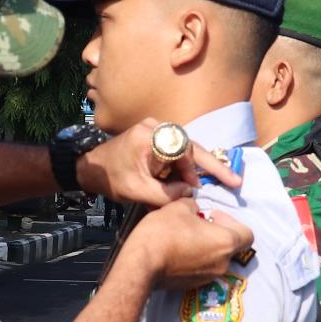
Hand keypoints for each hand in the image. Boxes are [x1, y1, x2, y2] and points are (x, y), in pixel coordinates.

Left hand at [78, 122, 243, 208]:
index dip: (203, 168)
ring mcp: (155, 129)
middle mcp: (155, 126)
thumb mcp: (137, 191)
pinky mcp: (154, 136)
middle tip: (231, 182)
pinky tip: (187, 180)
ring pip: (185, 149)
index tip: (221, 183)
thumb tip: (191, 192)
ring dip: (193, 168)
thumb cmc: (110, 178)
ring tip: (204, 185)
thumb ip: (165, 194)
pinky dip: (182, 166)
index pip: (186, 150)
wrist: (89, 168)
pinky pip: (176, 150)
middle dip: (206, 167)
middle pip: (190, 147)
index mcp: (150, 136)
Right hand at [126, 198, 254, 288]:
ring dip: (206, 247)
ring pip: (216, 258)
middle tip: (198, 224)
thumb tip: (194, 210)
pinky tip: (177, 251)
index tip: (213, 216)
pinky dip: (196, 259)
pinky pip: (202, 268)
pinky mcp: (194, 285)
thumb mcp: (179, 207)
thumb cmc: (164, 233)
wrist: (142, 265)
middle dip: (218, 234)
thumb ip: (193, 206)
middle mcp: (223, 263)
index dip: (233, 221)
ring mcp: (209, 277)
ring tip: (185, 236)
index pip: (248, 234)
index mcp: (226, 242)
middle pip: (231, 247)